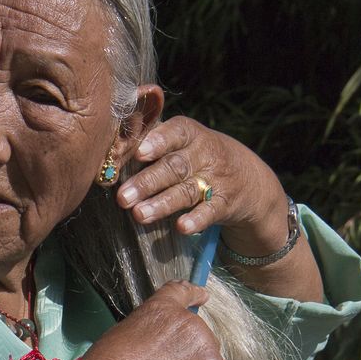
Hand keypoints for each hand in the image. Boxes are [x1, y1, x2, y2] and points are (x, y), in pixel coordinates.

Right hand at [59, 280, 226, 359]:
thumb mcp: (126, 332)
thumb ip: (153, 329)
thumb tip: (164, 343)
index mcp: (164, 308)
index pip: (183, 292)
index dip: (194, 294)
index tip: (202, 296)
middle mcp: (191, 323)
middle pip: (199, 336)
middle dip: (187, 353)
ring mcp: (206, 348)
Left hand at [114, 117, 290, 255]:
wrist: (249, 178)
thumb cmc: (199, 156)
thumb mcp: (185, 142)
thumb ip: (154, 143)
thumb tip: (111, 152)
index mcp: (190, 134)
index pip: (176, 132)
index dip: (158, 141)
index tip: (138, 154)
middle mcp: (204, 154)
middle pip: (174, 166)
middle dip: (147, 182)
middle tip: (122, 197)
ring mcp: (217, 179)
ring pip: (187, 191)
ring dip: (162, 203)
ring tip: (139, 215)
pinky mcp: (226, 203)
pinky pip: (211, 211)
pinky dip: (197, 220)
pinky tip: (181, 228)